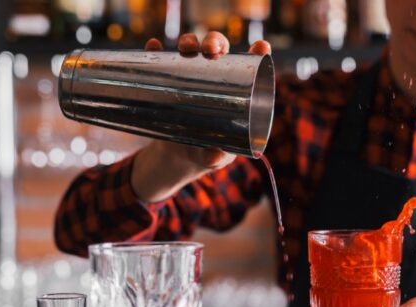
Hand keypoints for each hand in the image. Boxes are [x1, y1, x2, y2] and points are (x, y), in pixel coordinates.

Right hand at [130, 34, 271, 201]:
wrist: (178, 157)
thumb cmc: (208, 152)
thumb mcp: (216, 157)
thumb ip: (217, 157)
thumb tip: (212, 157)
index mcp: (238, 89)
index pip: (252, 65)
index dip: (258, 51)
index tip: (261, 46)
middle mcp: (215, 76)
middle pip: (218, 49)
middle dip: (215, 41)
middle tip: (211, 50)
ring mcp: (190, 76)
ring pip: (192, 49)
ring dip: (189, 41)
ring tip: (186, 48)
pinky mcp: (167, 80)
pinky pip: (160, 60)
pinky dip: (156, 51)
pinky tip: (154, 46)